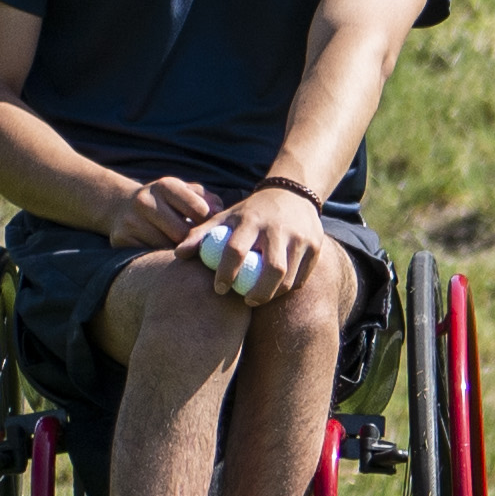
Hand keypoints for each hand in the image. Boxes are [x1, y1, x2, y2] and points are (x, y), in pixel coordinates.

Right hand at [110, 173, 225, 255]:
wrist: (122, 207)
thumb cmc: (166, 203)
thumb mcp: (186, 193)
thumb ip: (207, 200)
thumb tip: (219, 212)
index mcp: (165, 186)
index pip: (199, 210)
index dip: (209, 225)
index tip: (211, 233)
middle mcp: (145, 200)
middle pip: (182, 233)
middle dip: (193, 242)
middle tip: (199, 250)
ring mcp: (131, 220)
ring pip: (166, 248)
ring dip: (178, 254)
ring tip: (183, 253)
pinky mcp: (121, 238)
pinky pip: (149, 257)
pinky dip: (160, 260)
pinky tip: (165, 257)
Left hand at [204, 187, 320, 303]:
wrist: (293, 194)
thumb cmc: (251, 212)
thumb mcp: (226, 217)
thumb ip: (201, 234)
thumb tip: (178, 254)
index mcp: (252, 220)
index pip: (237, 250)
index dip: (226, 273)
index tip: (219, 288)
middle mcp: (279, 228)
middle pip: (272, 269)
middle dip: (257, 292)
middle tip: (245, 301)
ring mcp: (301, 237)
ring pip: (289, 278)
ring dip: (272, 294)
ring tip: (259, 297)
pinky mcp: (316, 246)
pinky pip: (302, 278)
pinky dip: (288, 288)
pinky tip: (276, 289)